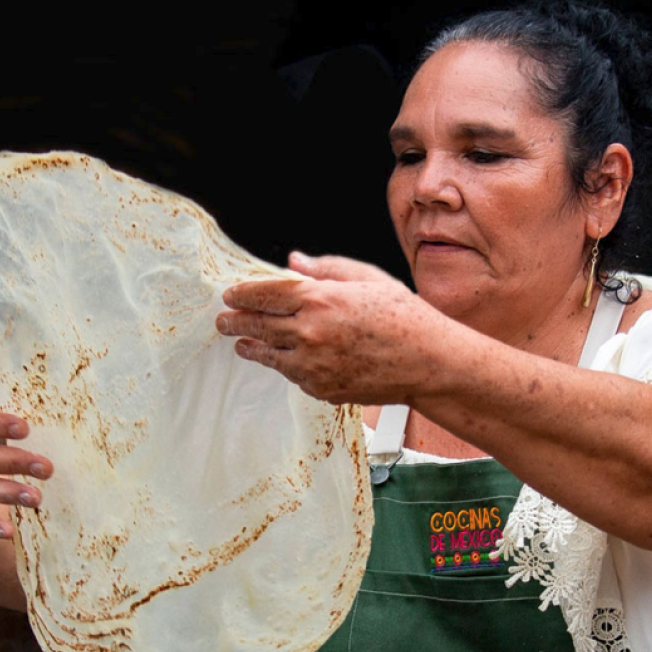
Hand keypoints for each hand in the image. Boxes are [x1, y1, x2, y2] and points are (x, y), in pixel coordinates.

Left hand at [216, 251, 444, 403]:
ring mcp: (313, 366)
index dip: (242, 294)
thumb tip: (294, 261)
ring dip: (252, 347)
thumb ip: (326, 269)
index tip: (229, 295)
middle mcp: (309, 333)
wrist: (428, 362)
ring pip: (269, 356)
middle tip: (222, 321)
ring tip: (242, 344)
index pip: (265, 294)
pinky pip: (294, 375)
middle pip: (258, 326)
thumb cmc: (404, 317)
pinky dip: (287, 365)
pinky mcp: (321, 389)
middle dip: (235, 322)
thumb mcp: (367, 279)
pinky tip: (285, 359)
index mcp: (319, 300)